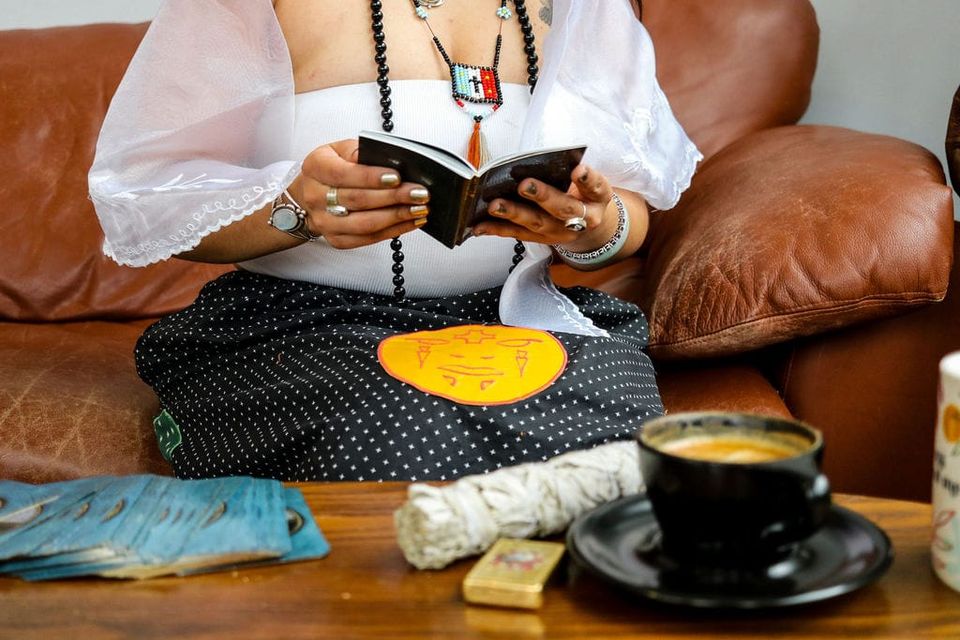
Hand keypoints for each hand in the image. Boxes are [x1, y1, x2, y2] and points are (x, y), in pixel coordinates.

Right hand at [292, 139, 429, 248]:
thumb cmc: (332, 168)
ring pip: (365, 224)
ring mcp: (324, 222)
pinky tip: (411, 221)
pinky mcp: (337, 239)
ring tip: (420, 209)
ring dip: (397, 217)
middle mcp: (315, 197)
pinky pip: (368, 239)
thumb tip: (387, 159)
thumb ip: (360, 151)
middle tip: (419, 193)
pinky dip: (394, 230)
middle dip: (393, 197)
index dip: (371, 177)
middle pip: (358, 200)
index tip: (397, 177)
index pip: (343, 174)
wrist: (310, 195)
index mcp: (315, 168)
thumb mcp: (340, 150)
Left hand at [474, 164, 617, 250]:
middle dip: (543, 197)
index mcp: (598, 198)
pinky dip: (497, 229)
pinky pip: (518, 235)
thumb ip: (569, 172)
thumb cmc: (582, 192)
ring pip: (538, 224)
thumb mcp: (587, 180)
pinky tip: (479, 226)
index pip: (596, 187)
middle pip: (564, 209)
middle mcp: (584, 219)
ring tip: (495, 206)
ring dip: (514, 214)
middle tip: (524, 185)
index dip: (588, 179)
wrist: (590, 222)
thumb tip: (535, 160)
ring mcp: (562, 233)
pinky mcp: (543, 240)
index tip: (578, 170)